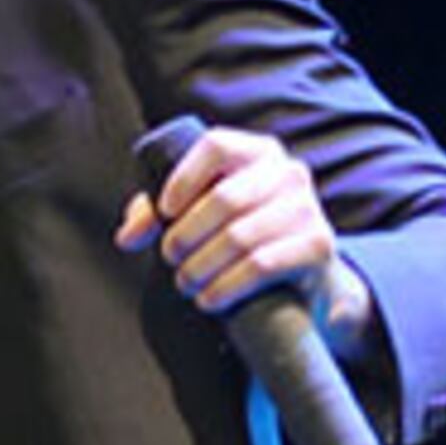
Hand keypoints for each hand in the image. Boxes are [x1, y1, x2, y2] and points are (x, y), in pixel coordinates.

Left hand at [115, 125, 369, 349]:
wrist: (304, 276)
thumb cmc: (240, 234)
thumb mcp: (200, 215)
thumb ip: (158, 215)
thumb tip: (127, 237)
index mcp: (257, 152)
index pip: (216, 145)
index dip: (183, 177)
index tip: (164, 213)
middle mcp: (288, 172)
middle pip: (224, 198)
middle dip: (185, 235)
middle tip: (169, 259)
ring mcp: (308, 208)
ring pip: (240, 237)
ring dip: (201, 266)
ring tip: (185, 283)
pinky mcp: (318, 247)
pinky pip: (262, 265)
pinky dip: (226, 286)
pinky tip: (209, 299)